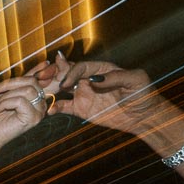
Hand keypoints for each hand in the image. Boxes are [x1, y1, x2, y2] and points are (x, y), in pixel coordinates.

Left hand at [0, 67, 50, 151]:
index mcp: (36, 98)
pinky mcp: (32, 119)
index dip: (36, 69)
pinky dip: (4, 103)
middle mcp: (41, 105)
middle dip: (8, 84)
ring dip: (5, 96)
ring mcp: (39, 113)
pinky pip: (20, 101)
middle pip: (31, 82)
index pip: (37, 79)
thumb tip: (45, 63)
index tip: (37, 64)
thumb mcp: (6, 92)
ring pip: (27, 90)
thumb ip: (20, 81)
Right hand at [41, 54, 171, 136]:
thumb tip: (93, 80)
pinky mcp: (81, 109)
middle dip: (54, 75)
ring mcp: (83, 94)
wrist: (143, 116)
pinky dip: (54, 107)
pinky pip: (64, 107)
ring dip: (50, 89)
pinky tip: (49, 110)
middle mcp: (89, 80)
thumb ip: (116, 77)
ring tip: (40, 92)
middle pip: (67, 73)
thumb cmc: (143, 94)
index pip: (80, 67)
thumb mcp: (135, 80)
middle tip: (42, 79)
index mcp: (100, 69)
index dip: (71, 72)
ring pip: (62, 88)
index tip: (65, 82)